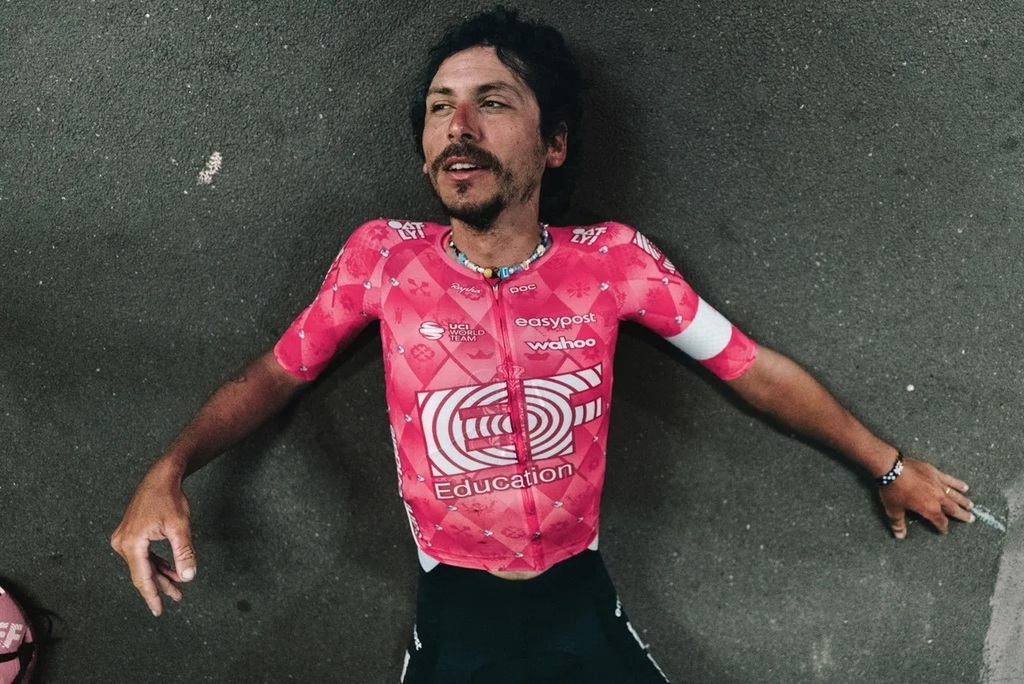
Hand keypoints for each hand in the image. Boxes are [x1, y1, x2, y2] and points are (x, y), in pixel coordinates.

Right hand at [110, 467, 196, 615]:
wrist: (162, 476)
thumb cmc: (170, 498)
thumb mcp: (180, 527)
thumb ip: (183, 553)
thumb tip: (188, 577)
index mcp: (131, 543)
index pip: (143, 577)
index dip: (152, 596)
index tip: (159, 612)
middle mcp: (122, 543)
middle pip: (142, 573)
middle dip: (160, 586)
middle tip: (176, 600)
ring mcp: (124, 538)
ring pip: (143, 565)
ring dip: (160, 576)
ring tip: (177, 589)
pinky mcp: (130, 534)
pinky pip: (143, 555)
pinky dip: (157, 564)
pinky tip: (171, 571)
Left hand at [879, 456, 973, 538]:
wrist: (892, 468)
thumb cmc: (893, 490)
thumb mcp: (893, 510)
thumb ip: (898, 524)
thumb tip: (900, 536)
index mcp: (929, 509)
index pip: (939, 521)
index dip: (942, 527)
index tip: (945, 531)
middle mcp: (938, 498)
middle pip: (952, 508)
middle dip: (961, 515)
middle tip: (971, 518)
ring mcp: (938, 484)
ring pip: (954, 495)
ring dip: (963, 501)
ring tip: (971, 505)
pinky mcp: (935, 472)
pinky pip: (949, 479)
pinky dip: (957, 483)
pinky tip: (965, 486)